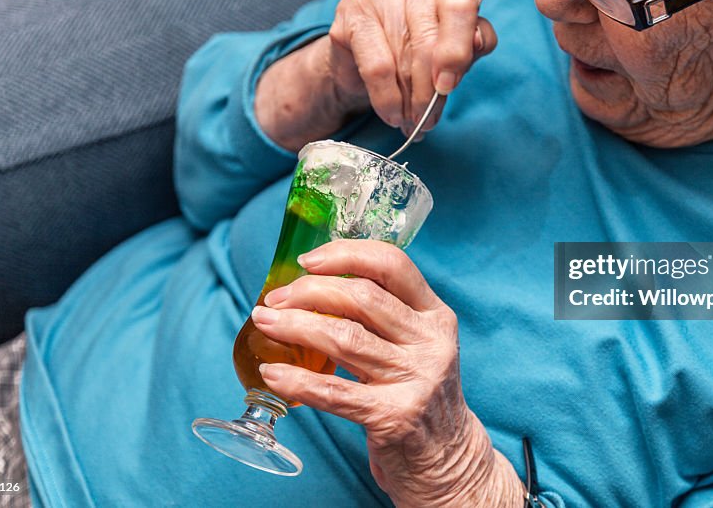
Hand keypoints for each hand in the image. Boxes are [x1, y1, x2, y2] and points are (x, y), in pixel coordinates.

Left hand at [250, 240, 521, 507]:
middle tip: (274, 299)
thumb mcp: (417, 344)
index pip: (392, 265)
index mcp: (435, 315)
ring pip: (345, 338)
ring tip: (265, 322)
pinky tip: (272, 371)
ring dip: (295, 326)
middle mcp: (431, 342)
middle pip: (362, 298)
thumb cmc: (417, 392)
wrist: (447, 458)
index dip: (346, 254)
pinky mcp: (394, 417)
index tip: (307, 260)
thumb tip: (313, 284)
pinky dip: (296, 379)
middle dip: (309, 291)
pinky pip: (334, 392)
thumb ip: (384, 315)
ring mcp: (416, 379)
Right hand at [254, 0, 496, 151]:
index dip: (455, 51)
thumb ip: (475, 42)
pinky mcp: (351, 13)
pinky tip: (392, 113)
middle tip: (429, 121)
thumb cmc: (424, 43)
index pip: (460, 6)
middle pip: (427, 42)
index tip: (447, 86)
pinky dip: (386, 98)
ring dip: (408, 102)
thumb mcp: (458, 44)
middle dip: (430, 93)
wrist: (368, 48)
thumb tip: (476, 44)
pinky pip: (375, 66)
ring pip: (401, 59)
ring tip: (413, 123)